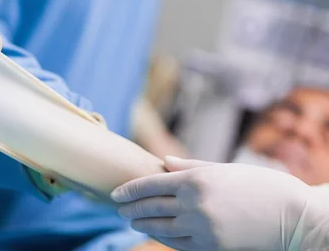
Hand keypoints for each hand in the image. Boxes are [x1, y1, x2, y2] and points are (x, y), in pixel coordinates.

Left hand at [112, 157, 327, 250]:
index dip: (130, 190)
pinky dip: (163, 238)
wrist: (289, 215)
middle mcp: (195, 204)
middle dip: (131, 208)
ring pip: (162, 228)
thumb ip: (190, 166)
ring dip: (143, 224)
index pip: (152, 185)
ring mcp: (202, 229)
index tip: (116, 193)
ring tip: (132, 221)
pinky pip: (179, 244)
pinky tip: (155, 234)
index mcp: (196, 179)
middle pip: (152, 207)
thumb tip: (163, 162)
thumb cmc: (257, 184)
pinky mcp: (212, 248)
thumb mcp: (222, 169)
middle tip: (118, 207)